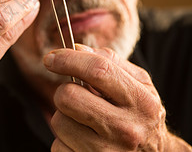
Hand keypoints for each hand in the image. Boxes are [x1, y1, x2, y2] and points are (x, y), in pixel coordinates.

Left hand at [43, 44, 191, 150]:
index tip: (50, 58)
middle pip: (68, 96)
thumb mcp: (139, 85)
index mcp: (140, 102)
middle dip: (65, 91)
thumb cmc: (141, 116)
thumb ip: (111, 62)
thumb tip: (76, 49)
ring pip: (58, 121)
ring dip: (65, 118)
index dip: (68, 59)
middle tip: (76, 96)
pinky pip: (57, 146)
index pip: (98, 71)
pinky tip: (82, 140)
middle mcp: (126, 129)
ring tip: (84, 122)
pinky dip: (65, 141)